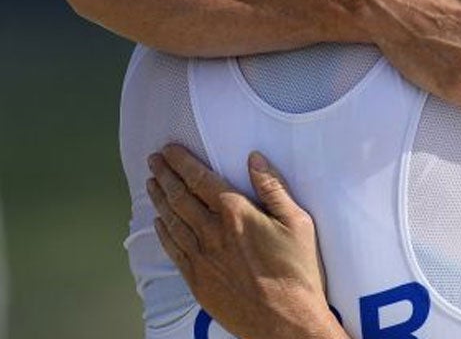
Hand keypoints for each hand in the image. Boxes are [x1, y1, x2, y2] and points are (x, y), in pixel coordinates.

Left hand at [147, 145, 348, 338]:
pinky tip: (159, 222)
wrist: (285, 322)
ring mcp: (201, 258)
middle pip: (180, 197)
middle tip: (153, 161)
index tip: (169, 150)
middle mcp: (212, 233)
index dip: (182, 162)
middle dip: (165, 175)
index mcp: (237, 214)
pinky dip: (163, 232)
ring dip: (159, 200)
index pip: (201, 180)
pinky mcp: (197, 281)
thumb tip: (254, 160)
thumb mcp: (297, 222)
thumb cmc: (296, 272)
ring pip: (172, 221)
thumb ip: (273, 188)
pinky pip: (173, 250)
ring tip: (151, 184)